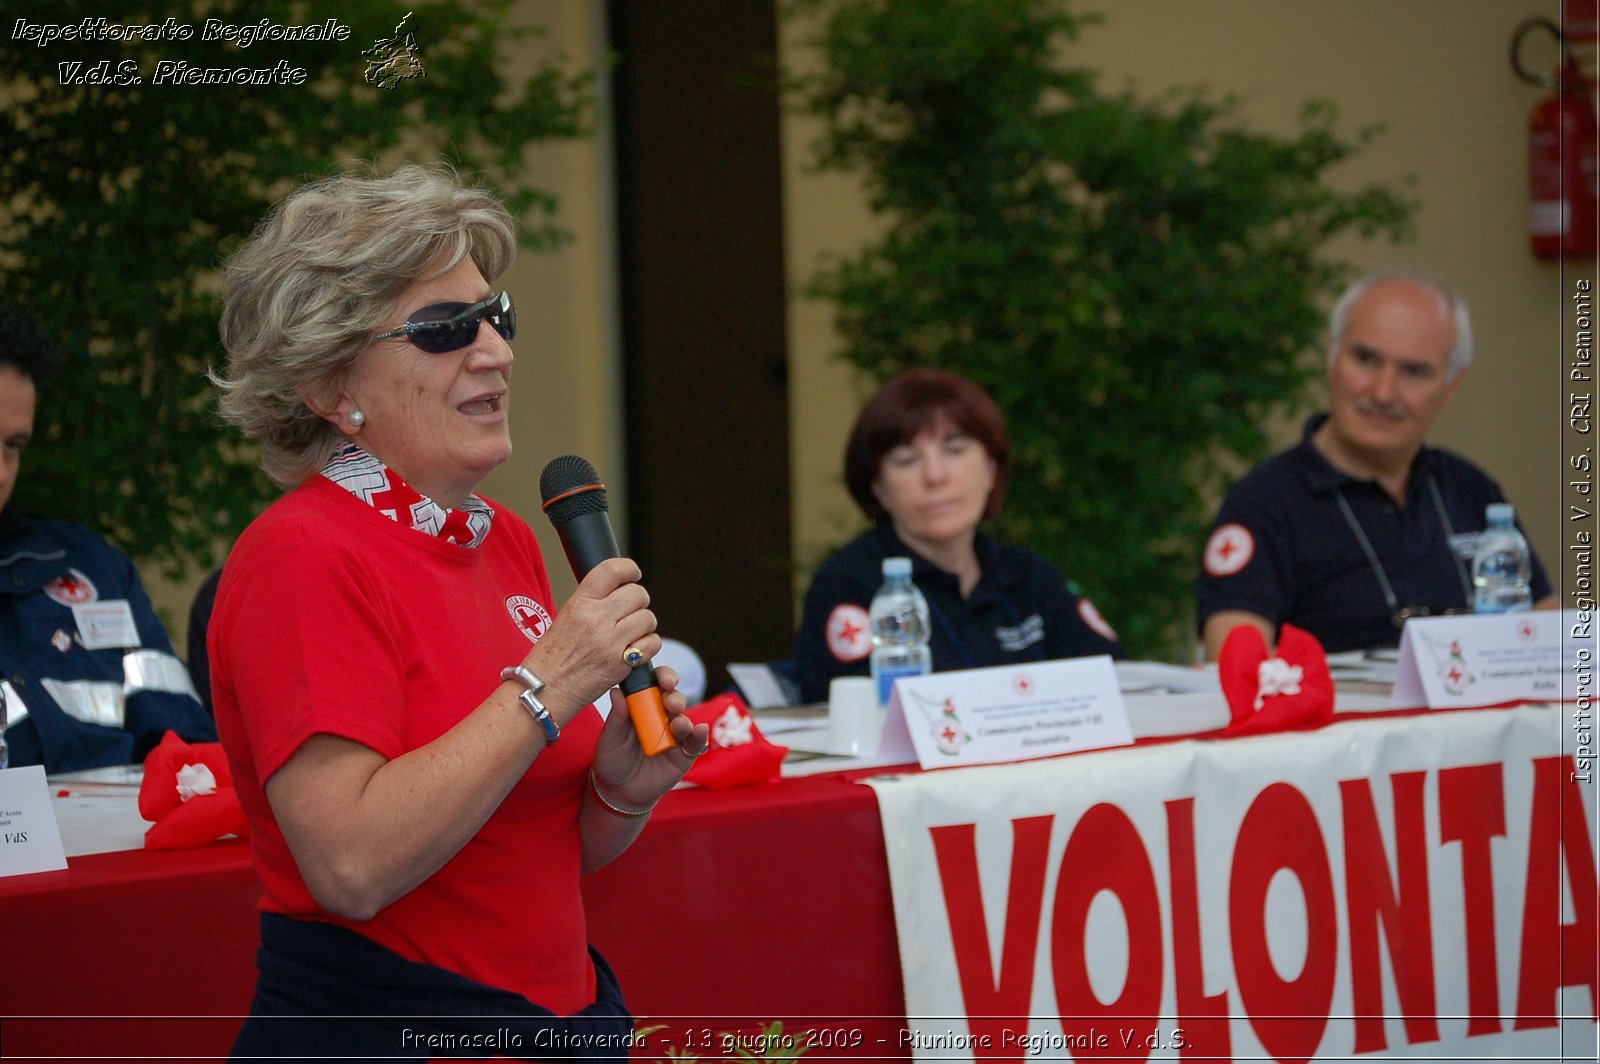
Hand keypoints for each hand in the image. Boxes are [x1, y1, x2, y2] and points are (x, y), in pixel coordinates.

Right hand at [522, 557, 657, 722]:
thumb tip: (618, 591)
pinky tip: (633, 650)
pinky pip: (651, 643)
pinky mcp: (621, 663)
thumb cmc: (551, 657)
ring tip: (630, 633)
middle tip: (630, 611)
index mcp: (579, 603)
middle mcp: (596, 619)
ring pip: (648, 618)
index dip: (628, 568)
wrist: (544, 690)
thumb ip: (591, 603)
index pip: (612, 570)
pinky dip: (647, 646)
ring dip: (644, 625)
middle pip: (637, 594)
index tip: (633, 574)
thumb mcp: (565, 618)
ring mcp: (610, 641)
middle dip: (639, 601)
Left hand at [591, 665, 710, 808]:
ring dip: (683, 718)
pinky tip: (700, 730)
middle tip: (669, 703)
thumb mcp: (610, 739)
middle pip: (674, 699)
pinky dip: (700, 735)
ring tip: (677, 724)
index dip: (662, 677)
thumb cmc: (611, 760)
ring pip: (685, 719)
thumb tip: (616, 691)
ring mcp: (675, 736)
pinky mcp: (684, 755)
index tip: (662, 679)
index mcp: (643, 707)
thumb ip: (617, 717)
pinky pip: (696, 742)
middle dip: (674, 698)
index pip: (656, 684)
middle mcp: (662, 717)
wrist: (619, 793)